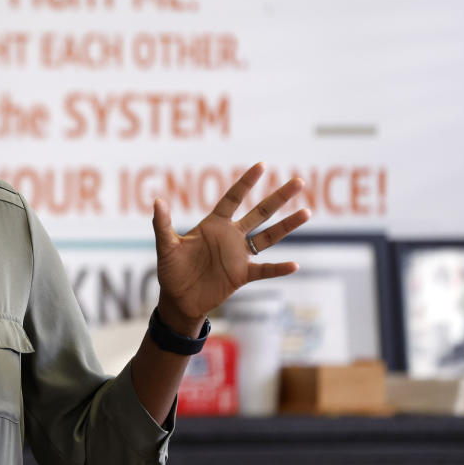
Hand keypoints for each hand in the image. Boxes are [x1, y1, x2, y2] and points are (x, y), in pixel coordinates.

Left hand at [151, 163, 309, 334]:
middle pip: (259, 213)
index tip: (262, 165)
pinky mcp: (241, 275)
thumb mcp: (166, 246)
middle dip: (278, 198)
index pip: (233, 199)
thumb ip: (163, 224)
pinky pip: (264, 270)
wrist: (178, 299)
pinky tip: (294, 264)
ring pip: (268, 237)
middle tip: (298, 181)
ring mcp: (238, 256)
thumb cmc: (171, 270)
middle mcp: (230, 236)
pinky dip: (278, 269)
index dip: (246, 183)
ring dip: (286, 226)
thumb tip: (157, 201)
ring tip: (306, 212)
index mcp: (213, 225)